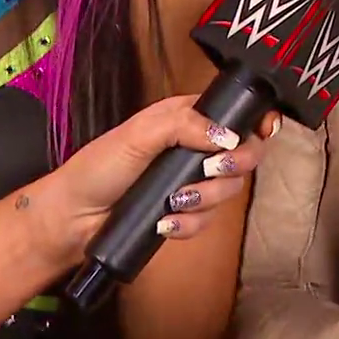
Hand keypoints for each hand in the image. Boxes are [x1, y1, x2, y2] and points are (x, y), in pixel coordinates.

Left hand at [25, 96, 280, 260]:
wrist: (72, 218)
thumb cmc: (97, 168)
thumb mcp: (137, 135)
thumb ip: (183, 125)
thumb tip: (226, 135)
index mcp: (186, 118)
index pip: (235, 113)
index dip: (256, 121)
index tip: (266, 130)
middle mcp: (194, 148)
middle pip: (244, 154)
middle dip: (235, 164)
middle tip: (213, 169)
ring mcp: (191, 182)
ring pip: (229, 191)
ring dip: (205, 199)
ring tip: (173, 201)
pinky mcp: (185, 214)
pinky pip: (207, 221)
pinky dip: (189, 224)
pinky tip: (165, 223)